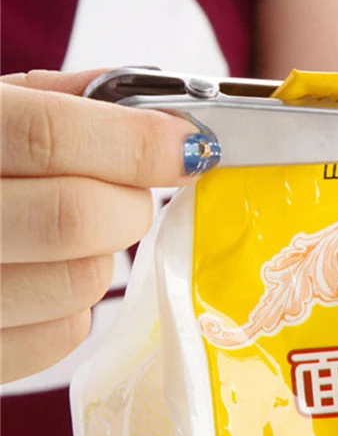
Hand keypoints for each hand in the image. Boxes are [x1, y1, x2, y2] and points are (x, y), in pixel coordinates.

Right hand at [0, 70, 220, 383]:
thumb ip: (66, 99)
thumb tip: (168, 122)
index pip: (49, 137)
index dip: (138, 142)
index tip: (193, 147)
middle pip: (77, 217)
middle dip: (129, 203)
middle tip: (124, 194)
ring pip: (82, 282)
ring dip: (103, 254)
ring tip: (70, 235)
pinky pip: (62, 335)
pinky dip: (76, 304)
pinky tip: (46, 275)